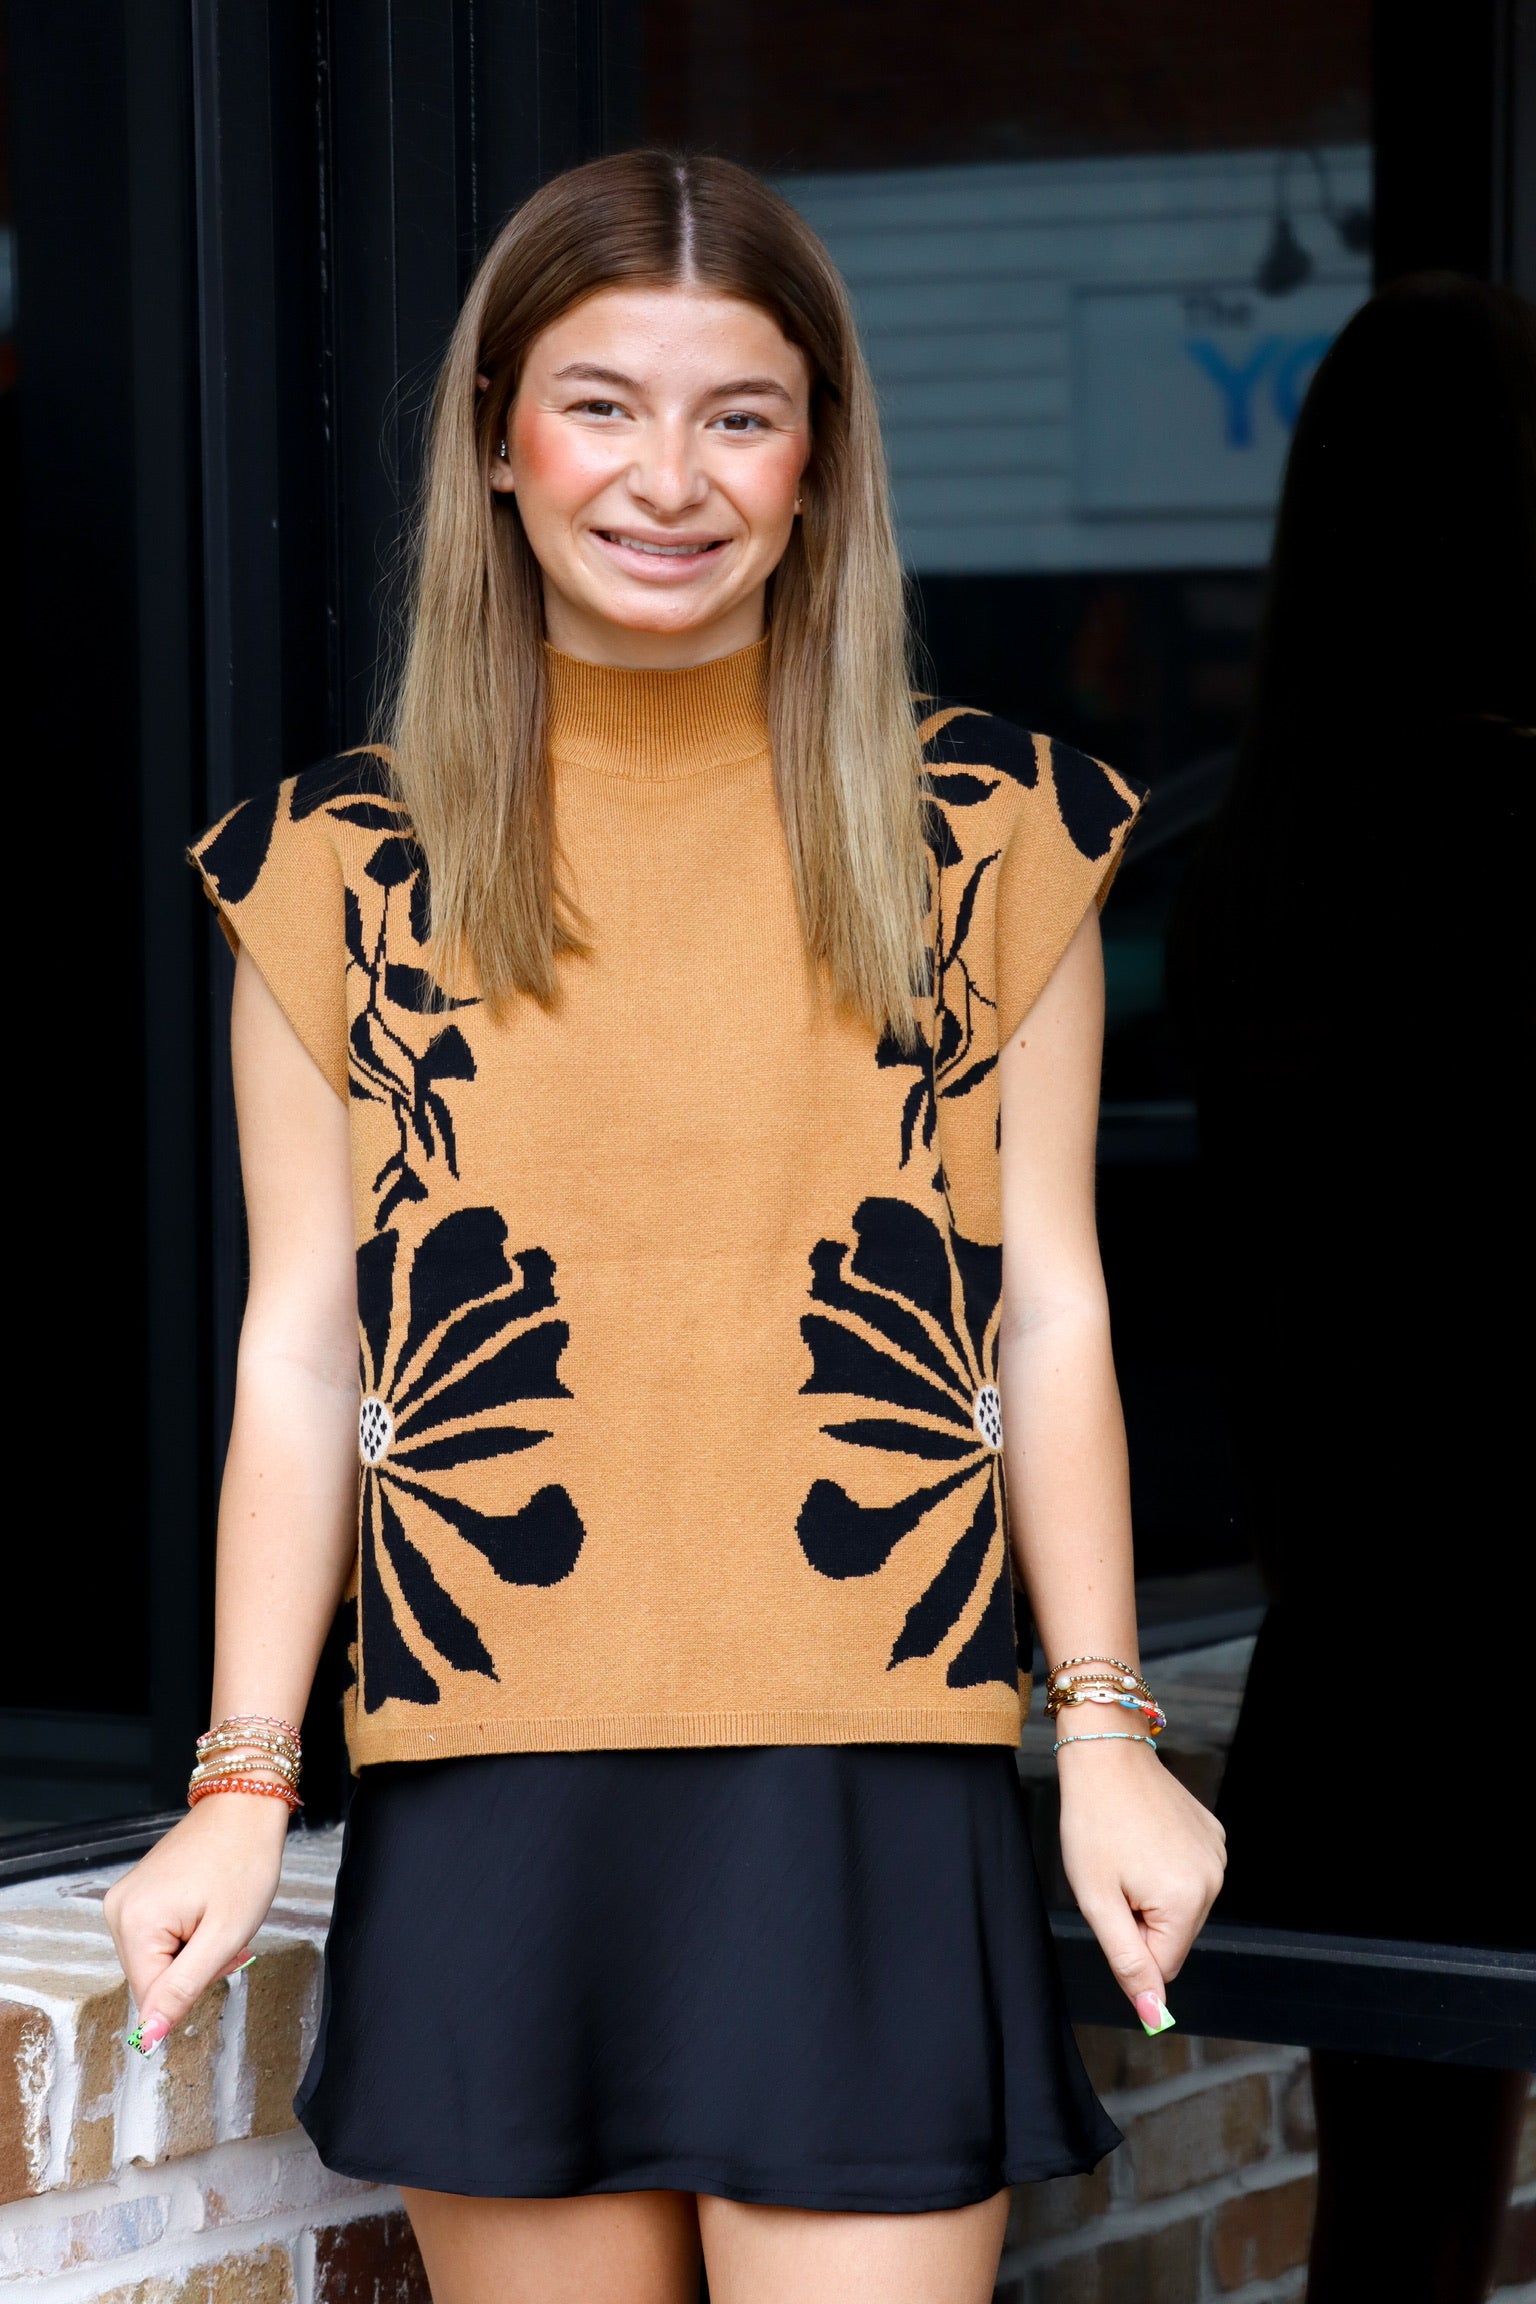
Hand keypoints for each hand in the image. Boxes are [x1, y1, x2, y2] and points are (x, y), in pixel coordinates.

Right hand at [103, 1795, 289, 2051]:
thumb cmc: (244, 1861)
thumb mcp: (224, 1936)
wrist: (246, 1804)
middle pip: (152, 1978)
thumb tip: (148, 2038)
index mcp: (133, 1923)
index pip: (151, 1998)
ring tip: (218, 1917)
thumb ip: (182, 1990)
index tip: (223, 1957)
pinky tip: (207, 1908)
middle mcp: (117, 1911)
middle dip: (194, 1968)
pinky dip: (186, 1934)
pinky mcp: (138, 1892)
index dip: (192, 1988)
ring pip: (157, 1959)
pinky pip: (158, 1936)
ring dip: (192, 1951)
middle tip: (226, 1934)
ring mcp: (125, 1898)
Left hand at [1056, 1740, 1225, 2030]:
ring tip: (1128, 1852)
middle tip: (1114, 1876)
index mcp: (1187, 1900)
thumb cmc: (1092, 1822)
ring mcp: (1217, 1854)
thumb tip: (1154, 2014)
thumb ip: (1128, 1962)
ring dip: (1152, 1895)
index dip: (1128, 1942)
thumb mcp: (1097, 1900)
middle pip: (1175, 1937)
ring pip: (1181, 1908)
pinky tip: (1144, 1837)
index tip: (1110, 1902)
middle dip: (1142, 1920)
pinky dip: (1165, 1868)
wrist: (1105, 1753)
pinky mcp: (1213, 1834)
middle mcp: (1214, 1880)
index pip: (1162, 1965)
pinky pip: (1189, 1875)